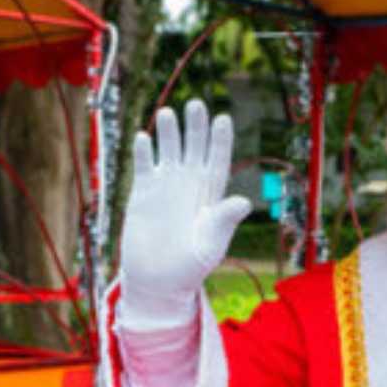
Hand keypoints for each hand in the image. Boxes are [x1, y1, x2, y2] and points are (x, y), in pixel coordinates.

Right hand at [116, 100, 249, 328]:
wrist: (158, 282)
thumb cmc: (191, 267)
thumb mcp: (211, 244)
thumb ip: (224, 221)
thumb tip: (244, 202)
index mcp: (211, 195)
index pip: (218, 161)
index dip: (221, 141)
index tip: (223, 119)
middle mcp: (190, 185)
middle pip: (194, 148)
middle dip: (196, 127)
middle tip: (196, 105)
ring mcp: (166, 187)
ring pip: (169, 151)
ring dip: (169, 133)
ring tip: (168, 113)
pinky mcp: (143, 193)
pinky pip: (145, 166)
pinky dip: (144, 152)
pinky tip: (143, 138)